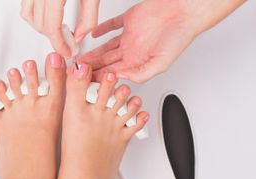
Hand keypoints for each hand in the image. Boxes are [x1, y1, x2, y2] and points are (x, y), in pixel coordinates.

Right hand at [20, 0, 100, 56]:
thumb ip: (88, 18)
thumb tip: (79, 37)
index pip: (52, 27)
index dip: (60, 44)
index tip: (67, 51)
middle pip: (41, 24)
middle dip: (54, 38)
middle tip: (68, 42)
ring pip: (29, 17)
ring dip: (42, 28)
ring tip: (57, 29)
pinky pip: (25, 6)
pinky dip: (33, 16)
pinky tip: (46, 17)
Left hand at [79, 0, 198, 82]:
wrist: (185, 10)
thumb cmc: (179, 36)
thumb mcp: (160, 63)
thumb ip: (139, 73)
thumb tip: (120, 79)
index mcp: (138, 61)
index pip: (113, 74)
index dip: (99, 79)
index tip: (85, 83)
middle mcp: (133, 50)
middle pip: (106, 62)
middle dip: (92, 68)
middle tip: (77, 73)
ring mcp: (130, 36)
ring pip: (106, 47)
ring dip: (93, 53)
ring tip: (80, 59)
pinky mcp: (129, 20)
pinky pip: (112, 26)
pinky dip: (101, 29)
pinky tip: (93, 34)